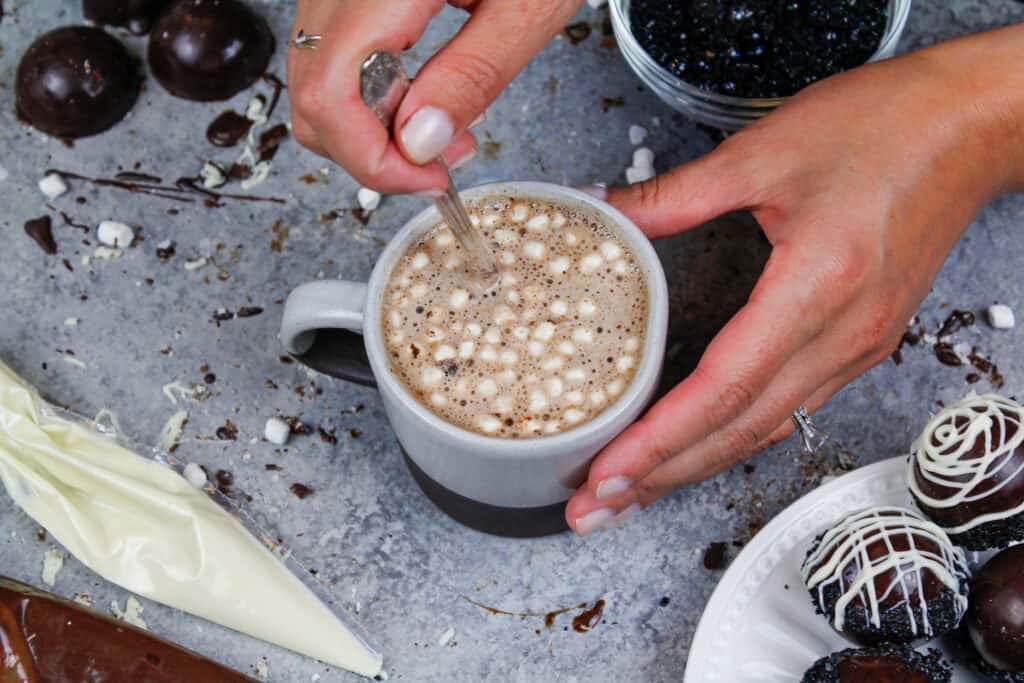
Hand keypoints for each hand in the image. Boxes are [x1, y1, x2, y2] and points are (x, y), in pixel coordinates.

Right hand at [288, 0, 581, 193]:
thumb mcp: (528, 6)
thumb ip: (473, 75)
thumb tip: (418, 144)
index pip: (331, 94)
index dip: (372, 159)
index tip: (429, 180)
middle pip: (310, 96)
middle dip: (371, 153)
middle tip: (440, 162)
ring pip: (315, 82)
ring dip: (370, 130)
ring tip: (442, 130)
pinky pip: (334, 57)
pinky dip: (369, 98)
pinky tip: (422, 97)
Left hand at [567, 26, 1023, 535]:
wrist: (973, 128)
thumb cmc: (884, 128)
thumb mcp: (762, 152)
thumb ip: (674, 194)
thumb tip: (603, 210)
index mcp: (816, 287)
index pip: (723, 387)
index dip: (659, 439)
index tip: (604, 472)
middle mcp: (842, 335)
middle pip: (739, 430)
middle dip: (661, 477)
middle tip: (595, 508)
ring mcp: (857, 347)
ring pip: (764, 429)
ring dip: (693, 467)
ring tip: (631, 493)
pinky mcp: (860, 342)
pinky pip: (789, 407)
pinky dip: (732, 437)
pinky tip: (696, 448)